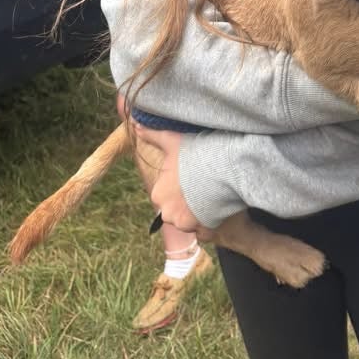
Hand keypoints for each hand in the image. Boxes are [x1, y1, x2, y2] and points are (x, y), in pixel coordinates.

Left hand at [132, 124, 217, 241]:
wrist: (223, 169)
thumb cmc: (196, 155)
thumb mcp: (173, 142)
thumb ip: (153, 136)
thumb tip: (135, 126)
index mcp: (158, 195)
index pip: (166, 194)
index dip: (180, 185)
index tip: (191, 176)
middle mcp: (168, 214)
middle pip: (177, 209)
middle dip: (188, 201)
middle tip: (202, 185)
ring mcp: (186, 225)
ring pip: (191, 220)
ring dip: (200, 212)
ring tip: (212, 194)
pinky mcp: (204, 232)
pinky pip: (206, 229)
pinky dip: (211, 221)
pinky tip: (218, 206)